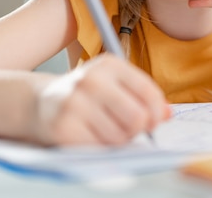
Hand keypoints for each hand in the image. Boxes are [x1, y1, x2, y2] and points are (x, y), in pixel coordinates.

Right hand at [34, 54, 169, 145]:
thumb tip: (167, 114)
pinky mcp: (63, 125)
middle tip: (128, 128)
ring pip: (120, 136)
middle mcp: (91, 80)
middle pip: (137, 117)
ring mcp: (75, 102)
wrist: (44, 101)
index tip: (154, 121)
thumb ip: (143, 96)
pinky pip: (99, 147)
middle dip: (137, 129)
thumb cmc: (88, 94)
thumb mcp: (115, 84)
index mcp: (109, 64)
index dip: (157, 111)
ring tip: (105, 129)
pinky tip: (90, 135)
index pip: (147, 90)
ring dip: (118, 140)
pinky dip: (101, 146)